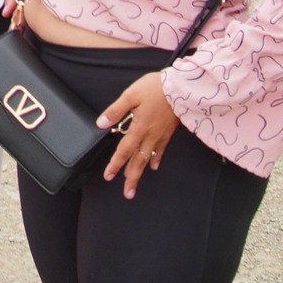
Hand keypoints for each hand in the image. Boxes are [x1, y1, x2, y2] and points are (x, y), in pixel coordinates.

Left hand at [100, 73, 178, 199]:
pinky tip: (153, 166)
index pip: (124, 150)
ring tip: (134, 183)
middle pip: (137, 161)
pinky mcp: (168, 132)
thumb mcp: (131, 95)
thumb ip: (116, 110)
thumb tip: (101, 124)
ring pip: (148, 158)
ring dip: (140, 172)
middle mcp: (149, 136)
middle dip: (131, 178)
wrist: (181, 88)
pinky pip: (161, 150)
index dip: (115, 164)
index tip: (109, 176)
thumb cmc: (155, 89)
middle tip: (127, 193)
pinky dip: (156, 160)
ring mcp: (160, 136)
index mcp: (139, 128)